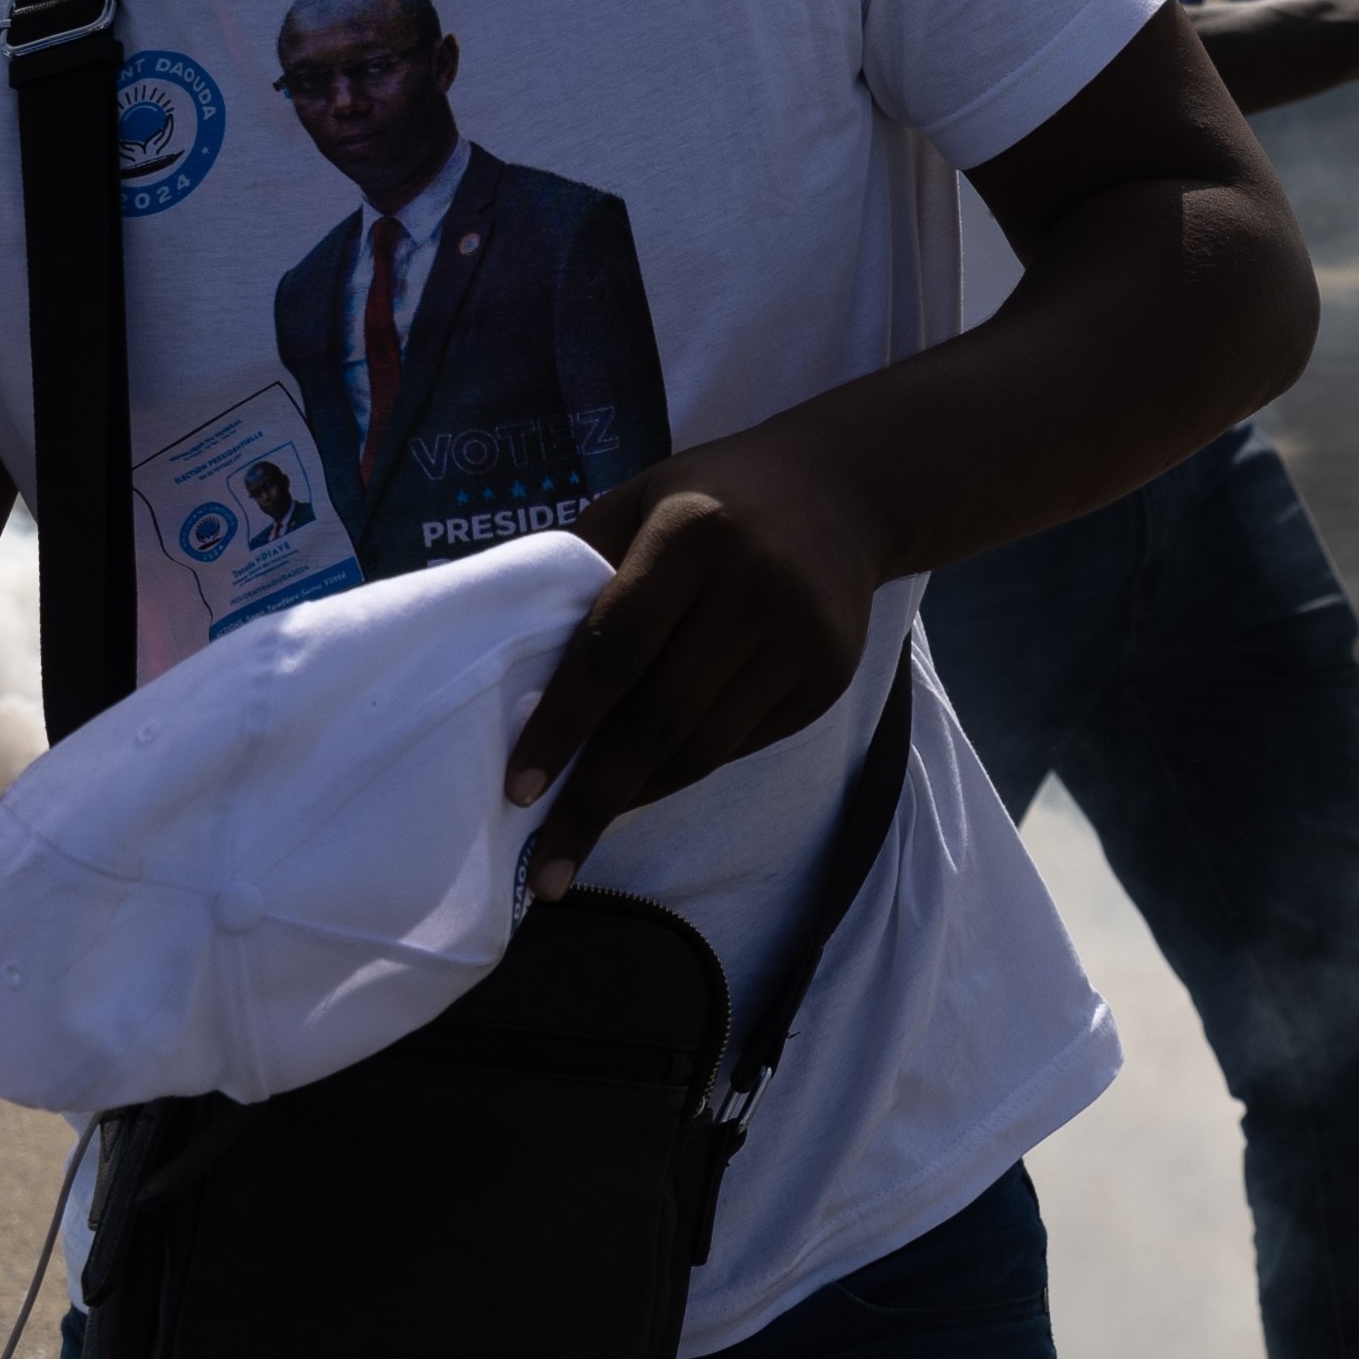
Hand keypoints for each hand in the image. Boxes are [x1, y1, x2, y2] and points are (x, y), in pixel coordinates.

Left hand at [498, 429, 889, 893]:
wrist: (844, 490)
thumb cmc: (712, 499)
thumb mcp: (639, 501)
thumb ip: (581, 569)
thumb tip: (514, 671)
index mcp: (690, 534)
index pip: (614, 648)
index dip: (563, 724)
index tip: (519, 789)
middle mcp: (752, 587)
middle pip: (659, 718)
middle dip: (593, 799)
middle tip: (543, 869)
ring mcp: (799, 638)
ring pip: (703, 747)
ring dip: (635, 800)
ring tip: (580, 842)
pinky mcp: (828, 678)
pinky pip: (740, 746)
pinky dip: (682, 774)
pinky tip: (641, 791)